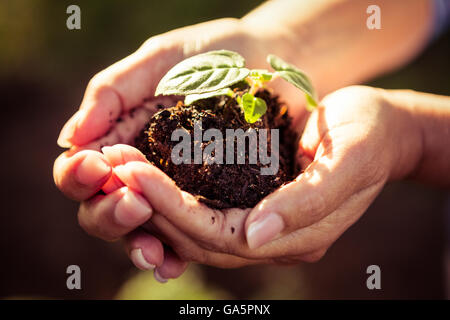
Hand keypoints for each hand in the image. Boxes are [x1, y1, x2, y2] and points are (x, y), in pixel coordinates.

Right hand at [53, 17, 300, 280]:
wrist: (274, 61)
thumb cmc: (216, 56)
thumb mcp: (161, 61)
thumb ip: (113, 93)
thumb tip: (71, 138)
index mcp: (122, 138)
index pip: (82, 169)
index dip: (80, 175)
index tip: (99, 165)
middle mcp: (143, 170)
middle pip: (103, 208)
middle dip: (109, 213)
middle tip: (133, 201)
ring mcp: (175, 191)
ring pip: (141, 230)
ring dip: (138, 243)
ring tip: (152, 247)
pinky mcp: (211, 203)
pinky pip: (185, 236)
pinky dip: (175, 254)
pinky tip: (174, 263)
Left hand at [110, 85, 420, 266]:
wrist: (379, 129)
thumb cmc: (367, 139)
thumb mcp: (348, 163)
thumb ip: (308, 203)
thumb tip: (255, 235)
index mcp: (295, 236)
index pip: (220, 234)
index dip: (172, 208)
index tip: (133, 173)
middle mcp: (271, 237)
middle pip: (197, 235)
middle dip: (150, 202)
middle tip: (111, 166)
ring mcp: (260, 222)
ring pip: (192, 225)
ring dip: (151, 198)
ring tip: (117, 167)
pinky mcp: (251, 201)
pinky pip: (202, 206)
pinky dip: (169, 191)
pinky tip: (145, 169)